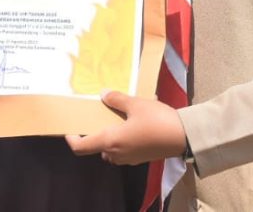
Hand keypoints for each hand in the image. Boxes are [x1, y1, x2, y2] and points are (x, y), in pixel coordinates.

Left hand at [65, 91, 185, 164]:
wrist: (184, 137)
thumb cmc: (157, 120)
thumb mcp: (136, 104)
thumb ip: (117, 99)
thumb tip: (103, 94)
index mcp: (110, 142)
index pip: (81, 147)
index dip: (71, 139)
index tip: (68, 129)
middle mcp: (116, 154)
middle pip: (96, 146)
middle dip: (94, 133)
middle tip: (96, 116)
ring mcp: (129, 158)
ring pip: (110, 149)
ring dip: (108, 136)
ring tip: (114, 117)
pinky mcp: (139, 158)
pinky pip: (122, 150)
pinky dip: (120, 139)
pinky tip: (130, 123)